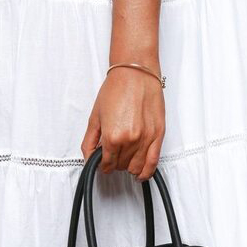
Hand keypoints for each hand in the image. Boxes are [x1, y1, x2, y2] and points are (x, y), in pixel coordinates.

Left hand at [81, 66, 164, 180]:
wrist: (136, 72)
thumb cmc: (116, 88)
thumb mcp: (95, 117)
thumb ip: (89, 142)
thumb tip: (88, 159)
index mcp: (112, 137)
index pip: (106, 165)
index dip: (102, 165)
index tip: (103, 162)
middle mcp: (130, 140)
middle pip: (121, 166)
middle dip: (115, 163)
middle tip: (113, 154)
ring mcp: (146, 139)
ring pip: (135, 168)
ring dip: (129, 166)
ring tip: (126, 158)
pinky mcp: (158, 135)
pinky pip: (152, 163)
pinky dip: (146, 172)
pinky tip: (140, 173)